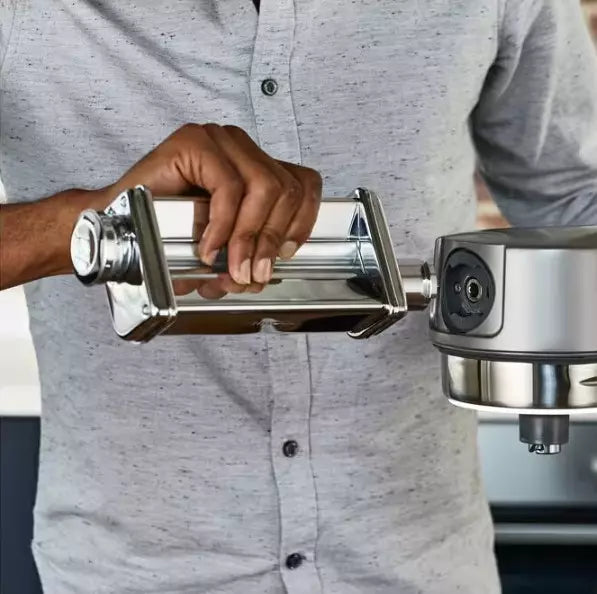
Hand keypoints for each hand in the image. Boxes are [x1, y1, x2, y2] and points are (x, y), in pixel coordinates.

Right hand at [108, 124, 322, 290]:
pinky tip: (207, 246)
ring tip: (230, 264)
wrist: (119, 223)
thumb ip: (251, 254)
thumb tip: (264, 272)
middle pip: (287, 189)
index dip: (302, 223)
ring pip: (265, 186)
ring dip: (248, 236)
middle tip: (249, 273)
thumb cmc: (168, 232)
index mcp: (255, 166)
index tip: (284, 254)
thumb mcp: (226, 247)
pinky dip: (222, 224)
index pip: (304, 184)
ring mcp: (218, 140)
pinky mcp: (194, 142)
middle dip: (270, 240)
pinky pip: (229, 187)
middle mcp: (241, 148)